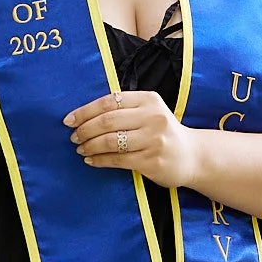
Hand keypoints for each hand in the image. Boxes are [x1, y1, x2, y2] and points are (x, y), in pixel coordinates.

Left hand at [63, 90, 198, 189]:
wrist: (192, 156)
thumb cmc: (162, 132)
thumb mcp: (149, 112)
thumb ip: (124, 109)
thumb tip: (84, 115)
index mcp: (149, 100)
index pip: (109, 101)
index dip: (85, 111)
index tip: (69, 120)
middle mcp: (153, 117)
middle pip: (107, 121)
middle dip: (85, 129)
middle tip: (73, 136)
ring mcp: (154, 140)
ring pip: (111, 141)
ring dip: (90, 145)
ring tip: (80, 148)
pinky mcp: (152, 161)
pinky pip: (118, 160)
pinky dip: (99, 160)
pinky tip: (91, 160)